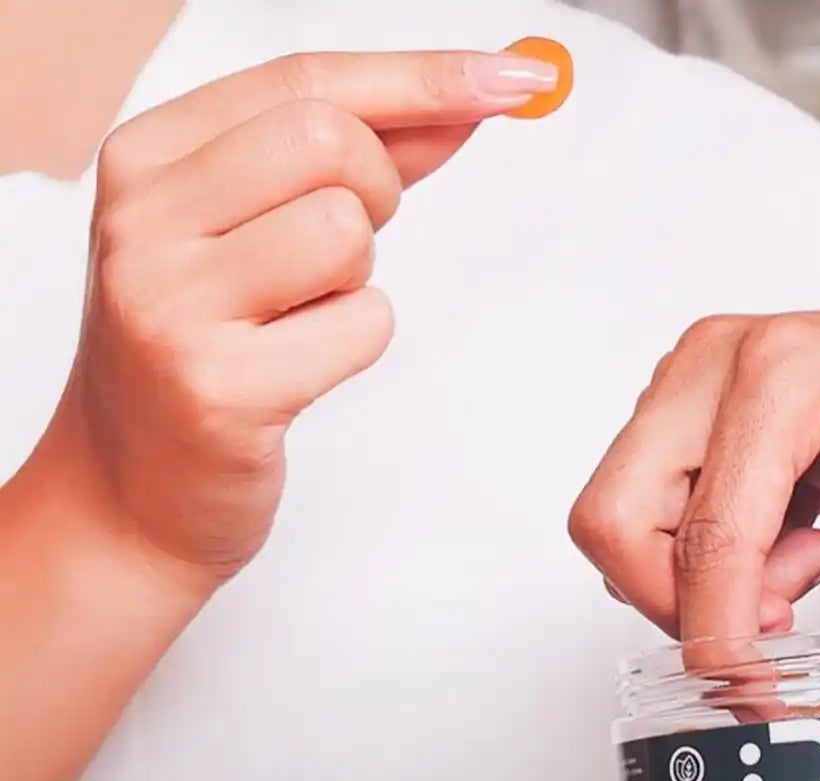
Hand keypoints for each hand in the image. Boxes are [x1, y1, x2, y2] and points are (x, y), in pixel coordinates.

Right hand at [55, 48, 558, 581]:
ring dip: (358, 280)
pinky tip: (297, 371)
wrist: (130, 493)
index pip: (304, 80)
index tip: (519, 77)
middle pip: (329, 141)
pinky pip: (360, 327)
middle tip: (341, 252)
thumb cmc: (206, 353)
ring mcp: (172, 304)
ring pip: (346, 233)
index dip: (424, 77)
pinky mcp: (218, 389)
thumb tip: (467, 104)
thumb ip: (352, 162)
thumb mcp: (247, 234)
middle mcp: (143, 219)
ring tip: (298, 319)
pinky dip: (356, 343)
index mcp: (146, 158)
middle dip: (378, 190)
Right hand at [568, 282, 819, 646]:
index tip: (763, 698)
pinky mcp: (687, 404)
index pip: (708, 540)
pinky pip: (649, 511)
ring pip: (623, 523)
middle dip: (688, 602)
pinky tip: (795, 534)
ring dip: (705, 576)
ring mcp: (691, 376)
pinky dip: (711, 553)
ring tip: (810, 557)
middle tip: (784, 612)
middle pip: (619, 524)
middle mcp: (717, 360)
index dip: (724, 642)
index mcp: (786, 373)